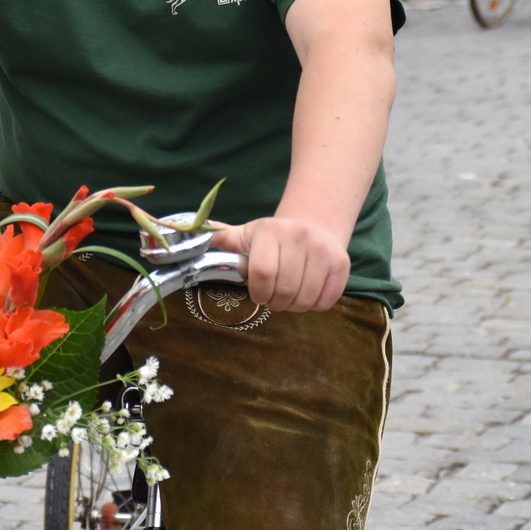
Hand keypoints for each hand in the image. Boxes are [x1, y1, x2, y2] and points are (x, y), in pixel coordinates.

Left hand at [211, 216, 349, 312]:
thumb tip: (189, 234)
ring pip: (305, 298)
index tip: (259, 294)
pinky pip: (326, 300)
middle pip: (284, 289)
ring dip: (295, 306)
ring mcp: (323, 249)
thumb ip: (223, 239)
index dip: (259, 292)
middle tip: (275, 298)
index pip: (262, 273)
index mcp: (270, 231)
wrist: (314, 224)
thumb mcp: (246, 235)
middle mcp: (299, 236)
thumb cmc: (273, 237)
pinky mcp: (341, 263)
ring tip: (290, 296)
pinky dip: (315, 305)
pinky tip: (308, 293)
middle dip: (276, 302)